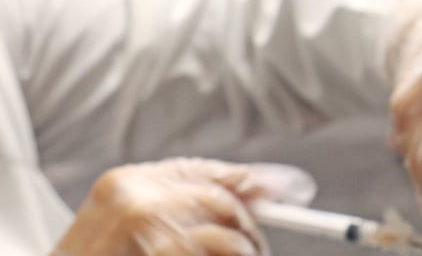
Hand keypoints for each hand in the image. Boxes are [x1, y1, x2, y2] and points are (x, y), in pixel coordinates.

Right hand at [53, 159, 312, 255]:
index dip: (253, 181)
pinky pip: (211, 251)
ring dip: (244, 251)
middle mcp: (134, 202)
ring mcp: (144, 236)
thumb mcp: (126, 230)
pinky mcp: (159, 254)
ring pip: (224, 238)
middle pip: (221, 201)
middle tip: (258, 250)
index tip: (296, 190)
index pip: (205, 173)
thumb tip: (261, 190)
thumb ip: (179, 207)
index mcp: (124, 184)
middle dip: (249, 227)